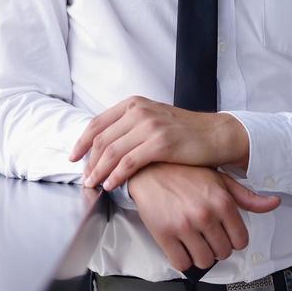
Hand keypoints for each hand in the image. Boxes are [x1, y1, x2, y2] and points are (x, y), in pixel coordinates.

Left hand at [69, 96, 249, 190]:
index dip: (82, 142)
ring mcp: (149, 126)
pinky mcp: (160, 143)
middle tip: (84, 178)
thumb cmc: (185, 132)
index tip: (74, 157)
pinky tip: (111, 185)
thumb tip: (105, 146)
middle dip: (89, 161)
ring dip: (99, 171)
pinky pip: (129, 162)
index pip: (98, 123)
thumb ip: (130, 127)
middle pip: (102, 139)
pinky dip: (116, 175)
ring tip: (93, 184)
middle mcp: (138, 111)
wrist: (217, 135)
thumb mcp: (153, 120)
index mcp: (133, 104)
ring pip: (112, 152)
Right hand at [128, 163, 280, 272]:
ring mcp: (184, 226)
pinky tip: (180, 246)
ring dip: (200, 256)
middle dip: (216, 248)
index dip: (232, 240)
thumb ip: (246, 196)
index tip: (223, 235)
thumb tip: (273, 203)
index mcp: (222, 202)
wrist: (147, 168)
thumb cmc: (182, 172)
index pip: (240, 241)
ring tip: (193, 242)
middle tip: (206, 237)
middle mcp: (205, 215)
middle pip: (223, 253)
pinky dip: (182, 260)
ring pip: (204, 261)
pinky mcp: (164, 234)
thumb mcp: (218, 179)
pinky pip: (181, 263)